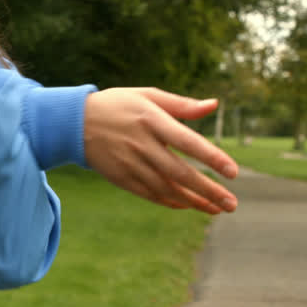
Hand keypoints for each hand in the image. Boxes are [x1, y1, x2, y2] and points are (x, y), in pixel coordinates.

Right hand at [83, 88, 238, 214]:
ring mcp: (130, 163)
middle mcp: (141, 144)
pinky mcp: (120, 177)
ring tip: (217, 209)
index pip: (188, 142)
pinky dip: (171, 202)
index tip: (234, 172)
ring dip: (194, 201)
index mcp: (151, 120)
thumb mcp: (147, 96)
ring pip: (167, 188)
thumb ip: (181, 104)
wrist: (73, 123)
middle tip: (232, 204)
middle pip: (180, 173)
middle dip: (208, 190)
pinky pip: (150, 194)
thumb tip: (214, 105)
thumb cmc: (117, 105)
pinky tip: (188, 205)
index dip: (212, 158)